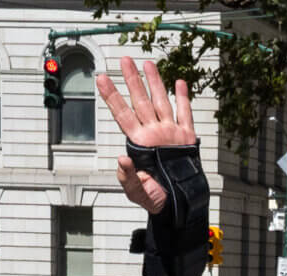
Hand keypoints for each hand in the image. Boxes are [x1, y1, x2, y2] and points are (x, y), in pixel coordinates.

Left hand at [96, 56, 197, 214]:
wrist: (178, 204)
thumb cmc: (155, 199)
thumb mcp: (136, 192)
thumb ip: (127, 177)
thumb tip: (121, 159)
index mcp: (138, 144)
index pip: (122, 114)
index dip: (112, 96)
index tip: (101, 79)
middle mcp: (152, 133)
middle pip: (140, 101)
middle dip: (132, 80)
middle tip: (124, 60)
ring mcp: (169, 133)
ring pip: (161, 101)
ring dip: (155, 82)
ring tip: (148, 64)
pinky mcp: (186, 137)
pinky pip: (184, 114)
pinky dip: (183, 98)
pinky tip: (179, 83)